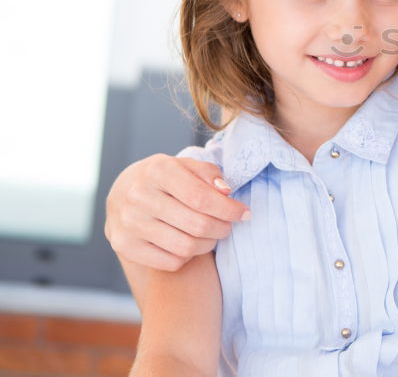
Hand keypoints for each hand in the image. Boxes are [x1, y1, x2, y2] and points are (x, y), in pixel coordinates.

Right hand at [105, 154, 249, 270]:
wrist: (122, 193)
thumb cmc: (164, 179)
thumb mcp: (185, 166)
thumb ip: (208, 174)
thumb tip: (226, 192)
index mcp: (158, 171)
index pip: (201, 198)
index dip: (229, 209)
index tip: (245, 214)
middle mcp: (139, 196)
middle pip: (197, 225)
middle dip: (223, 228)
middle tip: (228, 226)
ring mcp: (128, 223)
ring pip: (186, 247)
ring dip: (208, 244)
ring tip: (212, 234)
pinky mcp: (124, 245)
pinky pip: (171, 262)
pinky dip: (188, 256)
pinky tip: (190, 243)